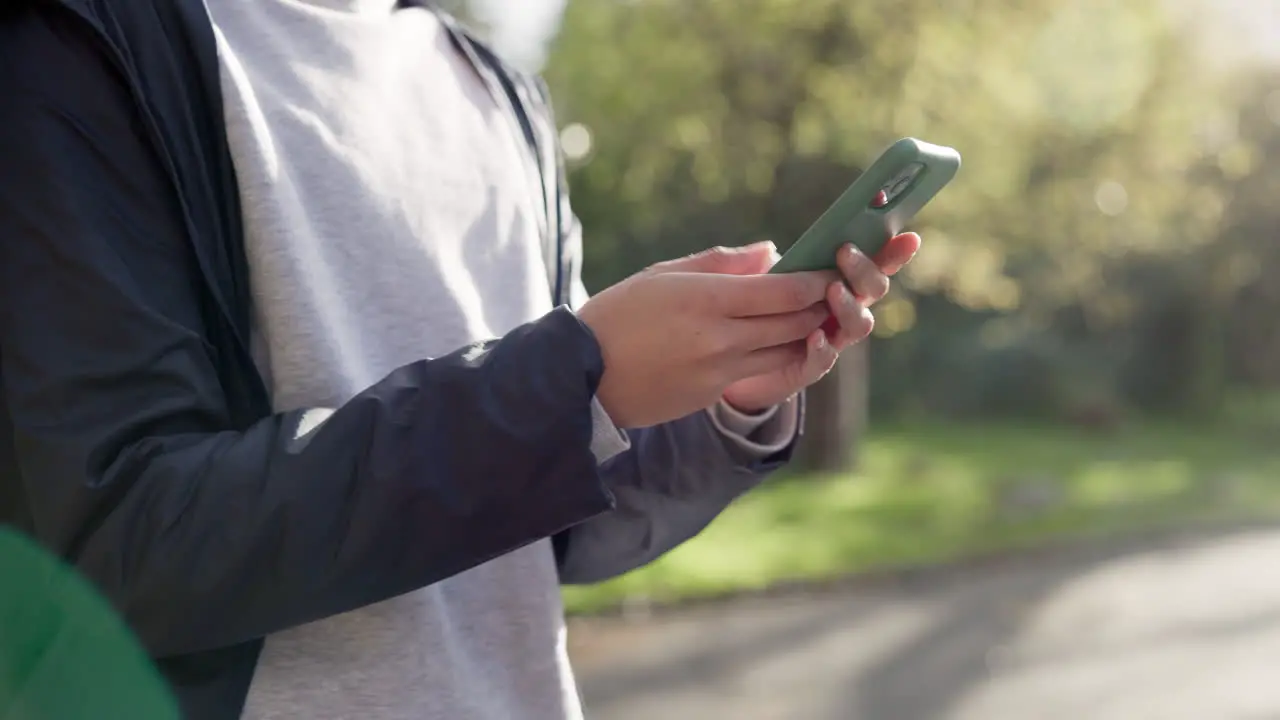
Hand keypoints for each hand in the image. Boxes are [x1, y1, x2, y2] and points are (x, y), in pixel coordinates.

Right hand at [576, 243, 837, 428]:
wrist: (583, 375)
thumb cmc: (618, 314)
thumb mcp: (663, 274)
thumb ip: (721, 262)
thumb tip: (770, 252)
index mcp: (706, 299)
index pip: (783, 290)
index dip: (815, 280)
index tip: (829, 269)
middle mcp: (719, 337)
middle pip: (794, 323)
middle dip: (820, 306)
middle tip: (835, 292)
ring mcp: (719, 370)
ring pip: (785, 352)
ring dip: (805, 335)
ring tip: (813, 316)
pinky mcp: (713, 393)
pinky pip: (760, 372)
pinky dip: (777, 355)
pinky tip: (780, 341)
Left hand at [721, 233, 921, 412]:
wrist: (725, 363)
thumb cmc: (741, 310)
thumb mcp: (742, 280)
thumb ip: (752, 264)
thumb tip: (769, 250)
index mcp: (834, 279)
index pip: (873, 261)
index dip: (892, 249)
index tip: (905, 234)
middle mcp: (841, 309)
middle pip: (873, 289)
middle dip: (865, 269)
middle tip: (845, 252)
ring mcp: (830, 339)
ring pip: (859, 324)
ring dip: (850, 305)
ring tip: (833, 290)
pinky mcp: (809, 368)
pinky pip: (824, 359)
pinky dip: (823, 347)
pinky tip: (814, 336)